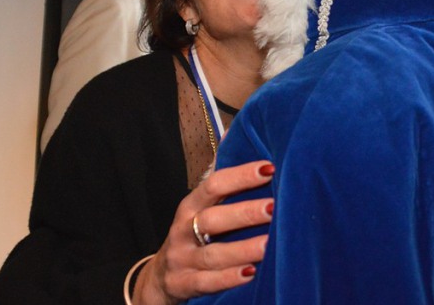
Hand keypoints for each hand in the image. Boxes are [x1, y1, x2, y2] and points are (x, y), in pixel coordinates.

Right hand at [133, 160, 273, 304]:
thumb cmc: (191, 236)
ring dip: (242, 249)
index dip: (240, 176)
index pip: (214, 186)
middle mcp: (183, 230)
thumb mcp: (200, 211)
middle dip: (244, 213)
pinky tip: (251, 273)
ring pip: (213, 254)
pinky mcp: (182, 284)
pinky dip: (228, 278)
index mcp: (190, 206)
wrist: (160, 278)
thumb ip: (222, 189)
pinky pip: (207, 282)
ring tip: (269, 244)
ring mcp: (182, 259)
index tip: (268, 169)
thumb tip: (242, 148)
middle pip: (213, 219)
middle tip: (273, 207)